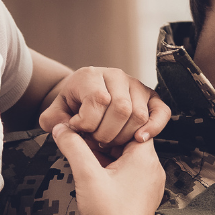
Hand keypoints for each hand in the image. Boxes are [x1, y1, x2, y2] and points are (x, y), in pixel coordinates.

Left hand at [37, 66, 169, 147]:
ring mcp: (136, 86)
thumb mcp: (56, 112)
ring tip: (110, 139)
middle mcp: (117, 76)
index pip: (98, 99)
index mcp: (92, 75)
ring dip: (124, 135)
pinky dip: (154, 128)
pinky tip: (140, 139)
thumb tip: (65, 129)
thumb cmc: (74, 105)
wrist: (85, 96)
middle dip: (106, 133)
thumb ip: (53, 121)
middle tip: (96, 139)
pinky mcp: (152, 97)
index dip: (88, 122)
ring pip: (138, 115)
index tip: (79, 128)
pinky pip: (161, 113)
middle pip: (121, 109)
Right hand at [52, 123, 163, 214]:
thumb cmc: (108, 214)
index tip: (91, 126)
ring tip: (87, 159)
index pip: (130, 125)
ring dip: (107, 156)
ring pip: (127, 158)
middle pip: (128, 142)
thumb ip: (72, 146)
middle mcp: (153, 170)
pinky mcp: (143, 196)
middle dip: (105, 140)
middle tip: (84, 140)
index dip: (109, 122)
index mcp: (145, 158)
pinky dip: (113, 170)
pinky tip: (96, 176)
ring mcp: (150, 184)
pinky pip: (129, 174)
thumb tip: (61, 129)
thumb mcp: (86, 174)